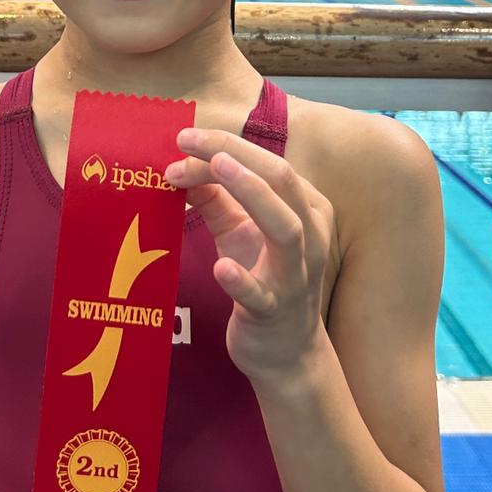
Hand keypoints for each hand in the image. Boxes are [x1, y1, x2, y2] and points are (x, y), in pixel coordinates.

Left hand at [166, 128, 331, 385]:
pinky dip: (243, 279)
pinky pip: (262, 295)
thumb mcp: (238, 230)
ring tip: (217, 169)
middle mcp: (309, 235)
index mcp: (305, 208)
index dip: (227, 145)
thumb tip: (182, 164)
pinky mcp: (276, 312)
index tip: (184, 139)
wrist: (287, 352)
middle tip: (189, 142)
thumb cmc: (264, 278)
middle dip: (235, 155)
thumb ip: (215, 197)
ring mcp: (296, 275)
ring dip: (252, 194)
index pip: (268, 165)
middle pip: (281, 182)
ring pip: (285, 229)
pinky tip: (222, 267)